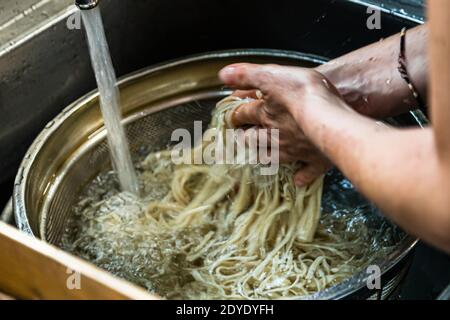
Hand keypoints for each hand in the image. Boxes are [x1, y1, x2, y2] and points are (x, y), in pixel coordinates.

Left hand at [218, 63, 347, 185]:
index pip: (244, 114)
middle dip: (246, 138)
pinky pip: (307, 171)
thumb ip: (247, 75)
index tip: (231, 116)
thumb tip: (224, 74)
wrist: (331, 117)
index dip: (235, 114)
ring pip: (273, 156)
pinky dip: (302, 176)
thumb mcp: (272, 75)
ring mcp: (295, 150)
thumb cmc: (304, 92)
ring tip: (260, 157)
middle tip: (242, 138)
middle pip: (254, 139)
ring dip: (265, 156)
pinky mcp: (316, 160)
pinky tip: (298, 179)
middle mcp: (276, 135)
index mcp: (266, 114)